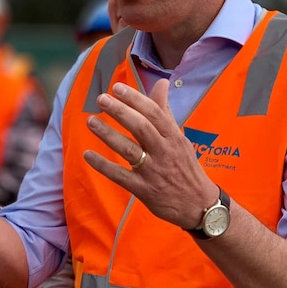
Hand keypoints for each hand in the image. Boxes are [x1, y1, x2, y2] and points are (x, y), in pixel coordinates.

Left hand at [83, 79, 218, 229]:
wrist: (199, 205)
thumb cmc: (185, 166)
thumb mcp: (179, 137)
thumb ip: (165, 111)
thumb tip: (161, 82)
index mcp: (173, 137)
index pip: (154, 113)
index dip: (135, 99)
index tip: (117, 88)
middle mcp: (164, 151)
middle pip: (141, 128)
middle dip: (120, 112)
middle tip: (101, 99)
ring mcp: (153, 171)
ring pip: (129, 150)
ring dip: (108, 135)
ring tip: (91, 121)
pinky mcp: (144, 190)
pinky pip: (120, 176)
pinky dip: (103, 165)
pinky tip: (87, 155)